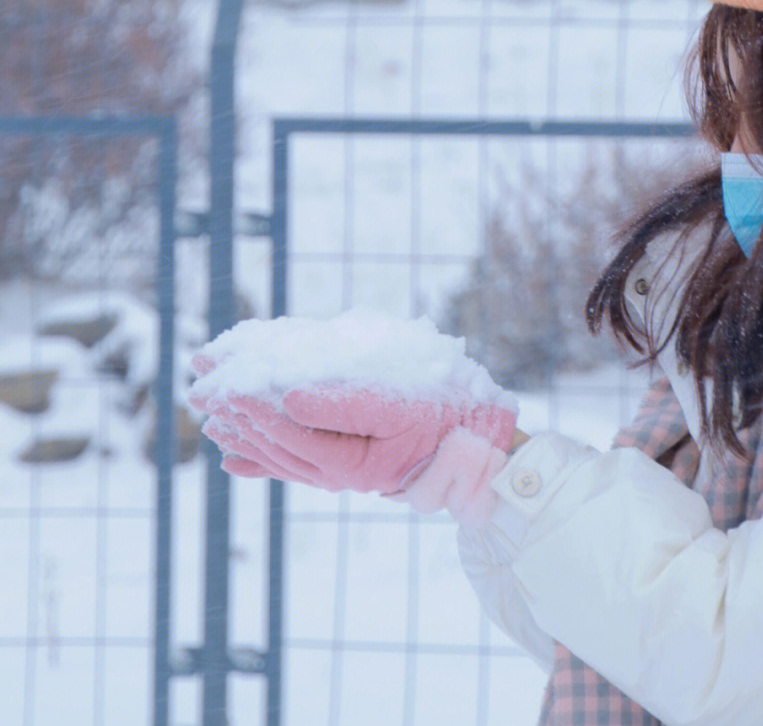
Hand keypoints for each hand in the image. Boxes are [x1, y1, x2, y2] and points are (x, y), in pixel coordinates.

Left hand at [190, 359, 516, 515]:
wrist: (477, 448)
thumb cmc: (443, 414)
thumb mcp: (398, 401)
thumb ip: (343, 401)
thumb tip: (288, 396)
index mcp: (346, 460)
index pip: (285, 430)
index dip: (251, 402)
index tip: (222, 376)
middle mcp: (335, 472)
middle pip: (272, 442)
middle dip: (233, 410)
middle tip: (198, 381)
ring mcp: (338, 471)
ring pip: (277, 452)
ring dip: (240, 429)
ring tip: (207, 408)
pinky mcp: (345, 464)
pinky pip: (294, 465)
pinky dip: (260, 460)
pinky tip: (232, 459)